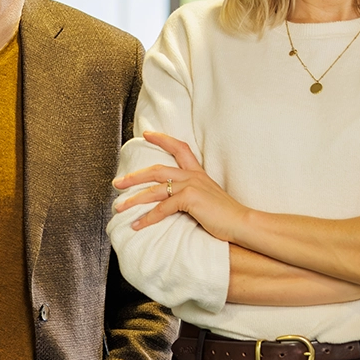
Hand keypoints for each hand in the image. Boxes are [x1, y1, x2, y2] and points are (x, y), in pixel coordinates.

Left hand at [113, 132, 250, 242]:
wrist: (243, 223)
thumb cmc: (226, 216)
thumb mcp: (208, 199)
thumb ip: (192, 194)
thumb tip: (173, 200)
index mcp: (198, 173)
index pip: (180, 148)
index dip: (162, 138)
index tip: (147, 133)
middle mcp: (193, 176)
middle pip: (157, 169)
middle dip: (133, 176)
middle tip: (117, 183)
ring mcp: (191, 186)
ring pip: (154, 189)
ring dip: (133, 199)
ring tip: (119, 207)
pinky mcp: (190, 199)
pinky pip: (162, 208)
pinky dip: (147, 218)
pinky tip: (137, 225)